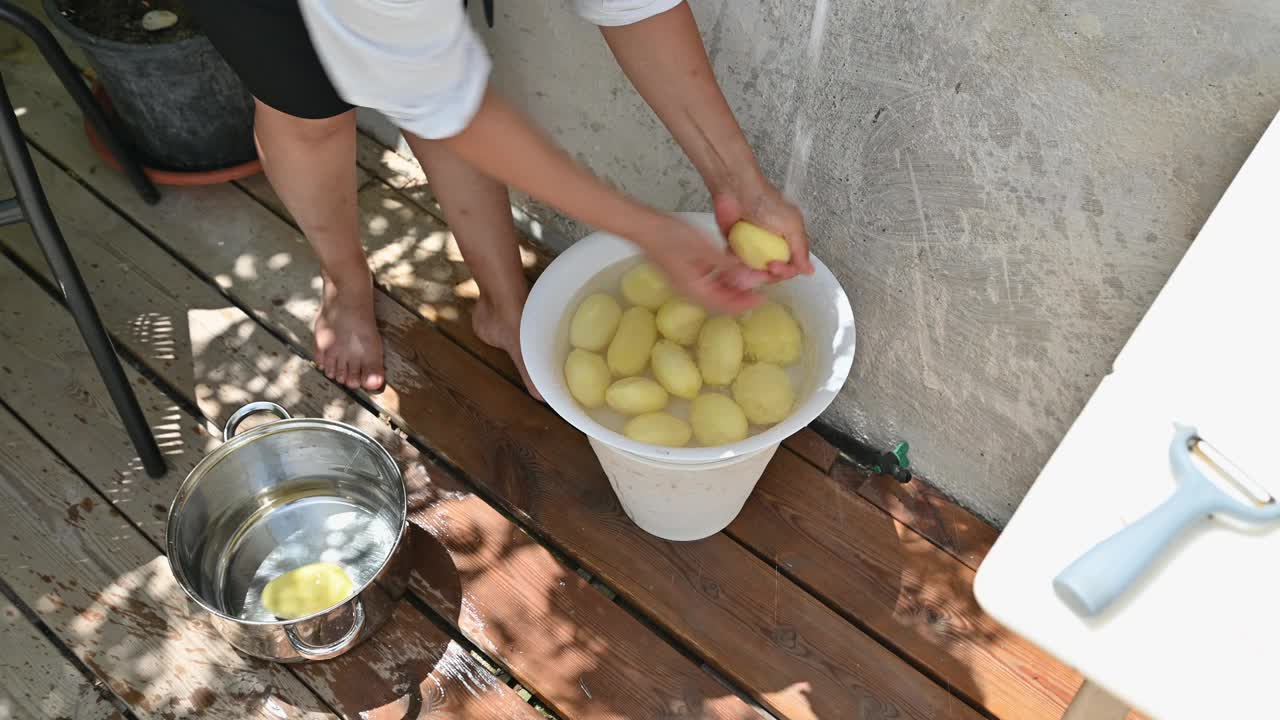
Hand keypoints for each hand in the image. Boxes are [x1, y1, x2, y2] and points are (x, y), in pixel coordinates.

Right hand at [637, 216, 769, 313]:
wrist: (644, 227)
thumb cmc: (670, 236)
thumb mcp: (704, 249)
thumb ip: (726, 265)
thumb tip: (748, 277)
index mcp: (694, 289)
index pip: (724, 305)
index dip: (744, 304)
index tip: (761, 298)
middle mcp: (689, 290)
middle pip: (719, 301)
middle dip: (739, 297)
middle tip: (758, 289)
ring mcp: (685, 282)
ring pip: (713, 292)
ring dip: (731, 288)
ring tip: (748, 280)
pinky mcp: (683, 272)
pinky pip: (706, 282)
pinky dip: (721, 279)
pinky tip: (729, 269)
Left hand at [713, 182, 813, 280]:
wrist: (735, 191)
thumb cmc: (765, 202)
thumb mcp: (791, 225)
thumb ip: (801, 249)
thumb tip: (810, 271)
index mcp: (789, 239)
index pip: (791, 266)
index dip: (785, 272)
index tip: (774, 267)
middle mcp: (773, 244)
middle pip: (773, 271)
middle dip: (767, 276)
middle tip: (760, 272)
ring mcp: (755, 246)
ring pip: (756, 270)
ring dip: (752, 274)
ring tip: (745, 272)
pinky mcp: (736, 245)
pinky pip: (738, 263)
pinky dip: (737, 266)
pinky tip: (734, 265)